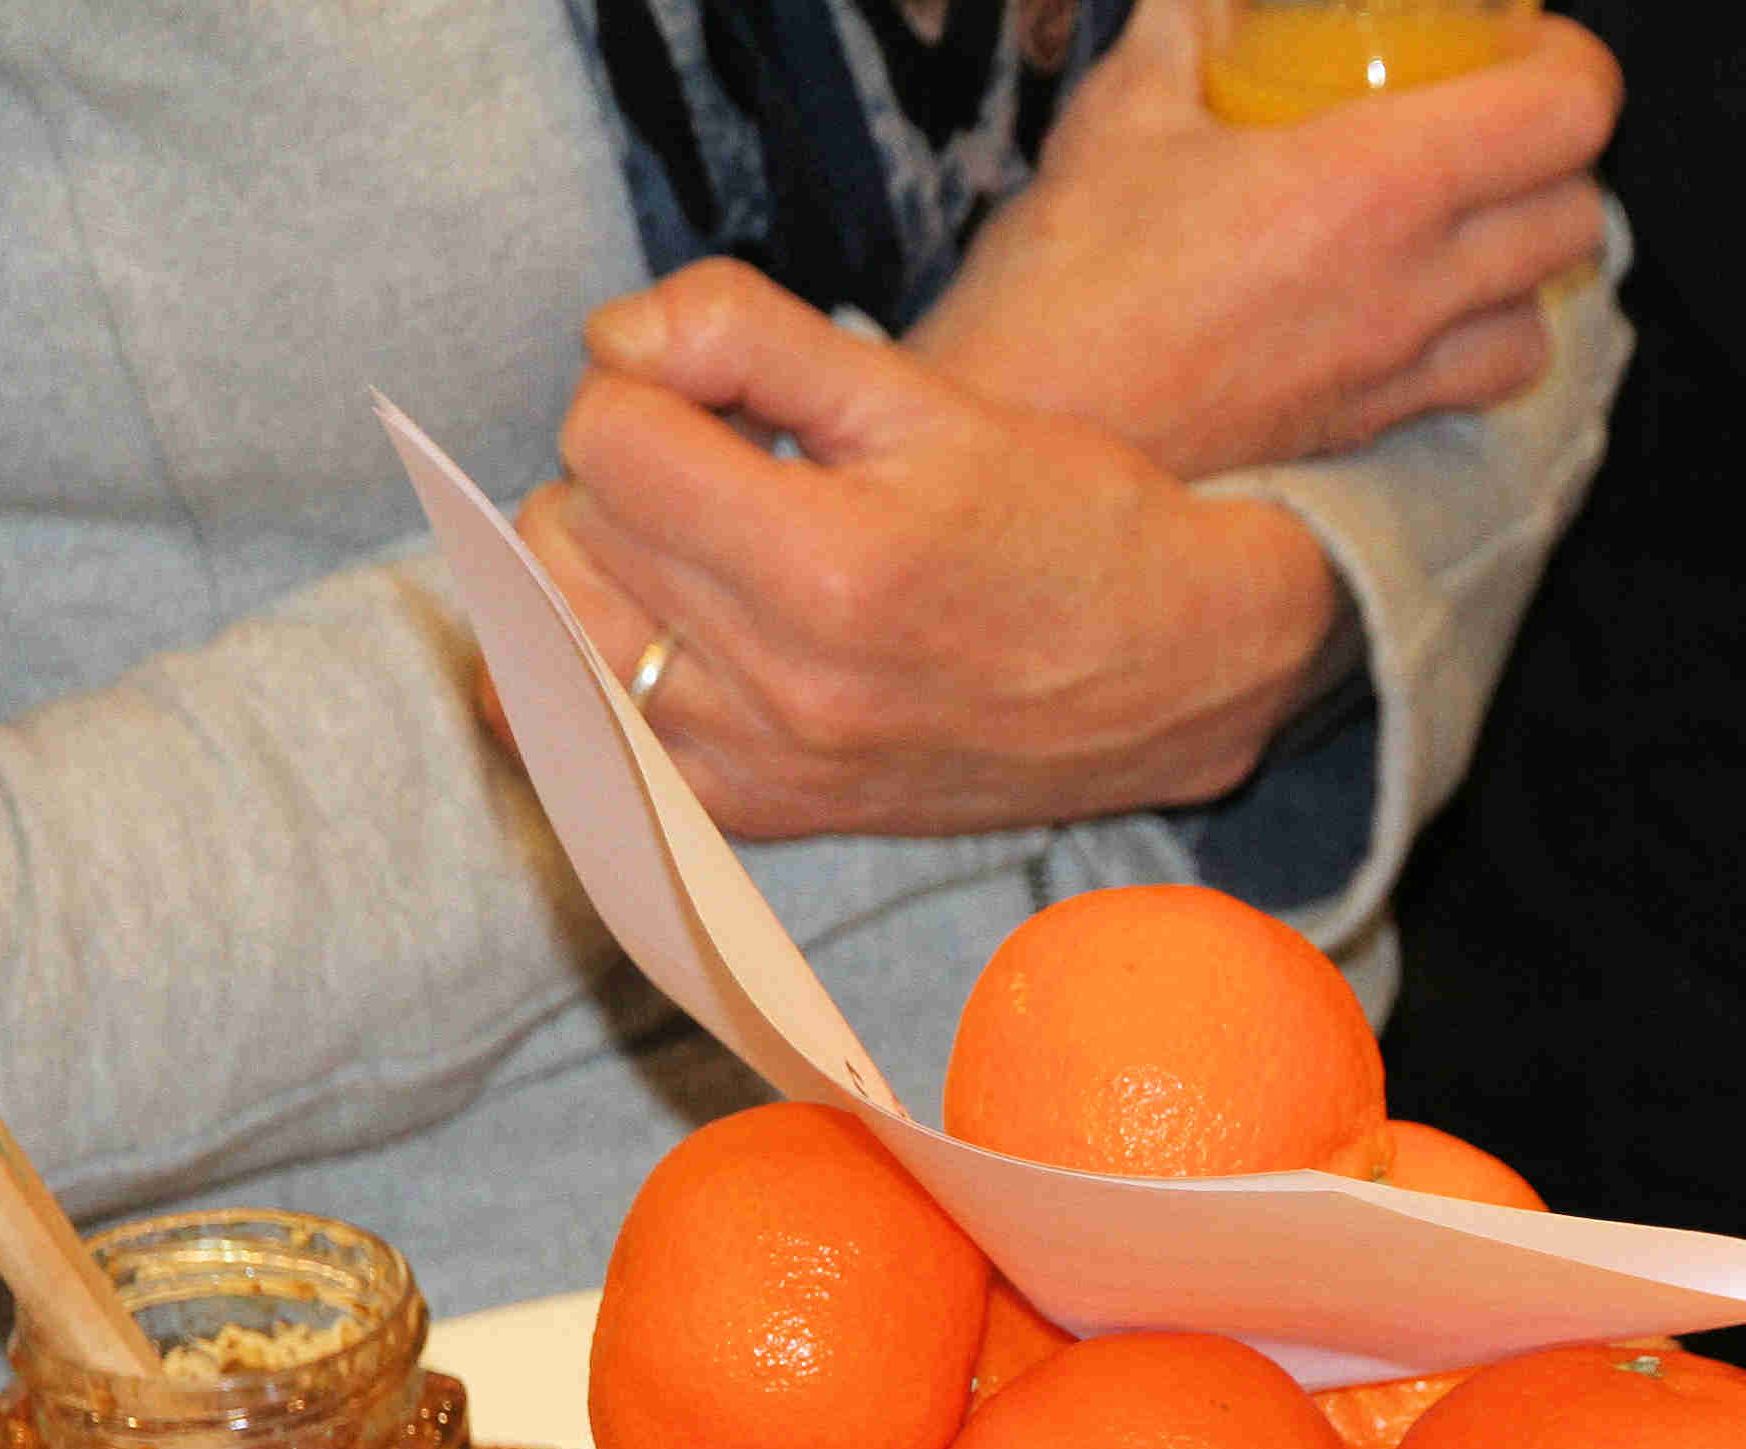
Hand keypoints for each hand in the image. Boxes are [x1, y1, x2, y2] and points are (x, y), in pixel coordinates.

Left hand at [525, 262, 1343, 843]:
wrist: (1185, 670)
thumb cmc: (1068, 517)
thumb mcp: (925, 395)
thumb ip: (746, 334)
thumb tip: (609, 340)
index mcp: (829, 565)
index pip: (605, 433)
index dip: (651, 383)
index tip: (732, 398)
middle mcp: (789, 686)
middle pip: (568, 526)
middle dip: (629, 472)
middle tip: (732, 467)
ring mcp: (772, 767)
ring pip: (560, 635)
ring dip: (608, 569)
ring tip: (709, 548)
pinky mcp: (768, 816)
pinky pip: (598, 746)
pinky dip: (608, 679)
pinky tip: (686, 637)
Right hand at [907, 2, 1618, 477]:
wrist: (1034, 437)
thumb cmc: (1071, 287)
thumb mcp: (1125, 114)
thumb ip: (1184, 31)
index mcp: (1375, 185)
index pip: (1563, 115)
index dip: (1571, 67)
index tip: (1530, 47)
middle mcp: (1415, 286)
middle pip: (1579, 216)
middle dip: (1558, 158)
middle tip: (1499, 121)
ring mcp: (1401, 371)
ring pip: (1544, 316)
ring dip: (1527, 264)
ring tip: (1473, 223)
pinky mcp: (1372, 432)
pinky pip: (1480, 386)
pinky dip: (1483, 342)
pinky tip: (1426, 308)